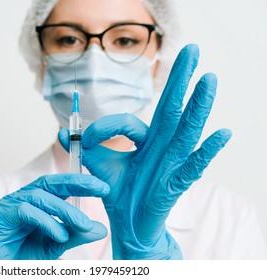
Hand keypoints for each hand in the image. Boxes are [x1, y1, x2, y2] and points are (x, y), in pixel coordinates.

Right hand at [0, 174, 109, 258]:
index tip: (103, 188)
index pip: (59, 187)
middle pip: (50, 183)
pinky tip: (59, 235)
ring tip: (83, 224)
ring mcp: (8, 205)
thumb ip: (75, 235)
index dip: (80, 183)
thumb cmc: (22, 260)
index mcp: (36, 203)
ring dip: (65, 210)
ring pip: (40, 197)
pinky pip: (25, 211)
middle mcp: (22, 199)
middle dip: (76, 183)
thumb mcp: (55, 246)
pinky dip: (46, 222)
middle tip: (100, 189)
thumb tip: (101, 229)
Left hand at [59, 44, 231, 258]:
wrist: (126, 224)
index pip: (129, 122)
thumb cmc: (119, 193)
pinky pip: (194, 166)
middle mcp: (161, 146)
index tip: (87, 140)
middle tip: (192, 49)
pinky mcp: (176, 183)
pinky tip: (222, 133)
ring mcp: (171, 163)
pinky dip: (208, 151)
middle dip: (180, 80)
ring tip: (209, 80)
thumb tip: (65, 132)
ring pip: (187, 131)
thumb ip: (86, 147)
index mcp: (145, 141)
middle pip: (172, 109)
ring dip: (198, 106)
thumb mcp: (99, 165)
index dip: (106, 127)